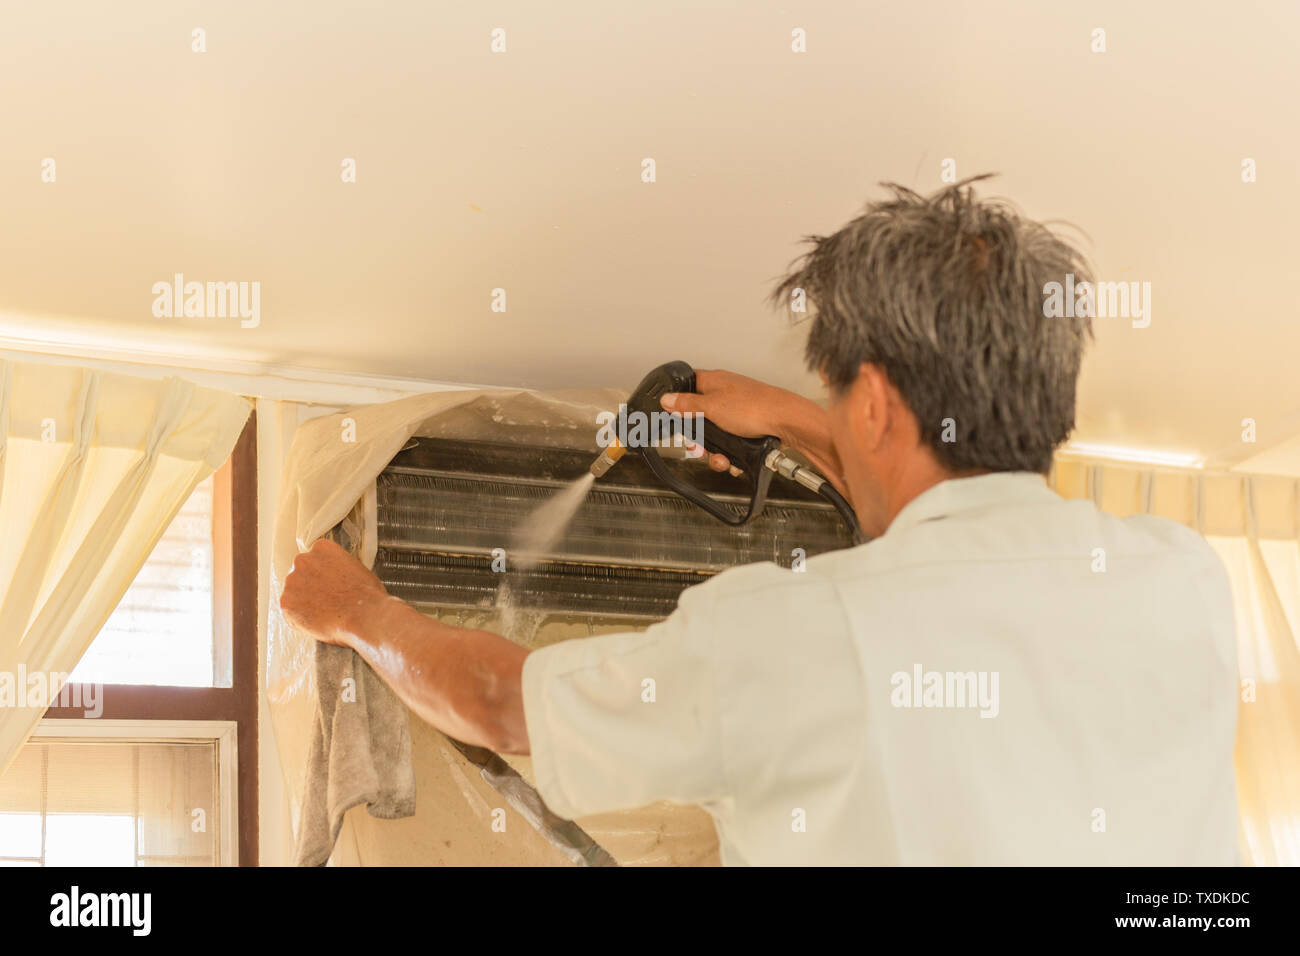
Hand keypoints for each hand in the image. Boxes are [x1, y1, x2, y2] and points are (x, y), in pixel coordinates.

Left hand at [281, 538, 390, 645]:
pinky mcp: (286, 603)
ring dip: (304, 604)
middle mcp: (303, 560)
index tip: (328, 585)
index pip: (314, 560)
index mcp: (322, 548)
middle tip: (325, 601)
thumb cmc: (366, 594)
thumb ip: (337, 567)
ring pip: (293, 594)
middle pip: (300, 575)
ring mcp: (292, 581)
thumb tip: (333, 577)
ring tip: (324, 614)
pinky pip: (290, 613)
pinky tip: (317, 622)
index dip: (321, 575)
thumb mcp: (355, 568)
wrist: (364, 615)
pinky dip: (300, 620)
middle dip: (310, 588)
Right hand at [661, 369, 791, 473]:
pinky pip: (730, 443)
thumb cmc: (755, 407)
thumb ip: (687, 404)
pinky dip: (730, 454)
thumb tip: (667, 399)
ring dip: (715, 452)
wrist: (787, 423)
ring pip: (715, 435)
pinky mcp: (747, 428)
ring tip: (721, 459)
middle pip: (699, 418)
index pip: (687, 386)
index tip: (675, 419)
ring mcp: (736, 412)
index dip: (678, 404)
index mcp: (713, 381)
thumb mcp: (712, 407)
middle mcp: (724, 394)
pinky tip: (734, 460)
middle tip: (700, 447)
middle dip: (700, 439)